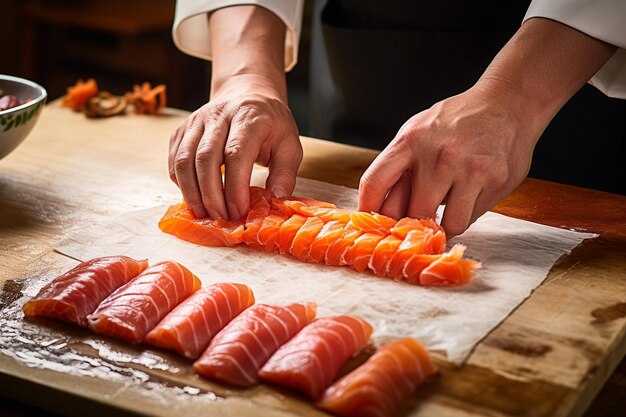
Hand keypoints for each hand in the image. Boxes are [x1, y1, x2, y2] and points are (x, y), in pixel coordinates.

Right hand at [169, 74, 301, 219]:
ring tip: (205, 214)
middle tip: (222, 218)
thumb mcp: (290, 144)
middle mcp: (218, 115)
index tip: (240, 211)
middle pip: (205, 158)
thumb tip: (275, 200)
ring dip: (192, 192)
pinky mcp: (182, 130)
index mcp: (249, 117)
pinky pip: (174, 160)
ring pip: (183, 160)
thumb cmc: (270, 123)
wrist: (248, 92)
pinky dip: (182, 183)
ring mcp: (196, 121)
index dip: (235, 187)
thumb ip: (285, 173)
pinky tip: (196, 197)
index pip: (235, 154)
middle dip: (211, 195)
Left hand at [358, 82, 541, 236]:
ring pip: (446, 225)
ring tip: (443, 214)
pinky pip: (471, 218)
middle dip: (412, 224)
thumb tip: (381, 211)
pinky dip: (464, 214)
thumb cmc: (456, 121)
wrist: (507, 103)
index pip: (374, 183)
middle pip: (412, 213)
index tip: (371, 224)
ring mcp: (470, 170)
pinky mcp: (496, 181)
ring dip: (442, 227)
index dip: (367, 210)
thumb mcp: (418, 132)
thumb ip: (399, 167)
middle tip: (414, 226)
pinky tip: (467, 197)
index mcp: (411, 140)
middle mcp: (439, 156)